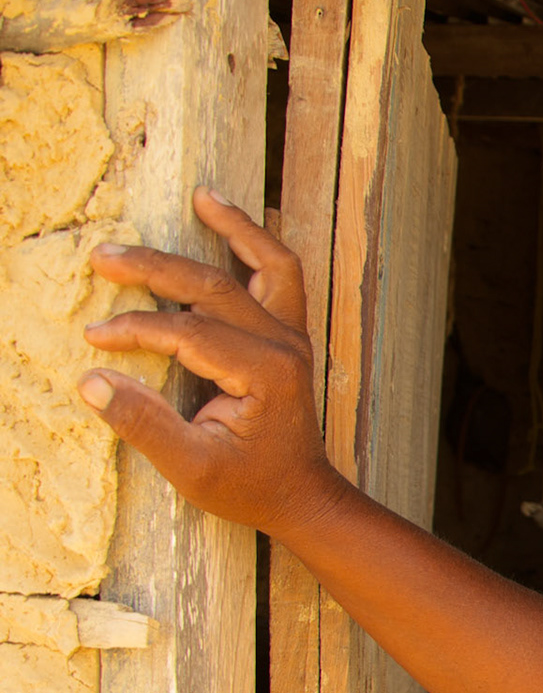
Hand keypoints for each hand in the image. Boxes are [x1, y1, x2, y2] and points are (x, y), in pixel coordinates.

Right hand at [77, 186, 346, 538]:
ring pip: (267, 265)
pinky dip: (261, 244)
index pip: (189, 332)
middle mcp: (285, 346)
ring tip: (201, 196)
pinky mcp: (291, 336)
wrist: (301, 496)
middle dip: (156, 268)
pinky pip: (282, 276)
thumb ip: (144, 425)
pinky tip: (236, 219)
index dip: (137, 330)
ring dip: (233, 228)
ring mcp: (293, 337)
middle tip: (104, 256)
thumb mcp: (192, 469)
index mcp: (265, 374)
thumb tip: (92, 382)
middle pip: (215, 287)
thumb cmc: (250, 486)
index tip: (96, 337)